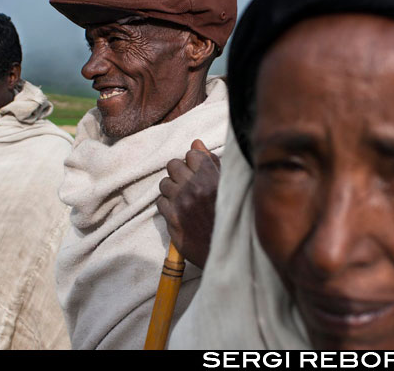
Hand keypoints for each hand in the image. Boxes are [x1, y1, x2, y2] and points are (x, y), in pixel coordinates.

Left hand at [156, 139, 220, 268]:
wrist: (229, 252)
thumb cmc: (233, 218)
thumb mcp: (230, 186)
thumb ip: (212, 163)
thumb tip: (196, 142)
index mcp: (211, 177)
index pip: (191, 154)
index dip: (194, 162)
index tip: (199, 172)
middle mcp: (193, 187)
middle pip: (173, 165)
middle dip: (180, 173)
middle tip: (188, 184)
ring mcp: (180, 203)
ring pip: (164, 183)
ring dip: (172, 189)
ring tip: (184, 199)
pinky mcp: (171, 220)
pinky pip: (160, 203)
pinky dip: (168, 206)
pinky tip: (179, 212)